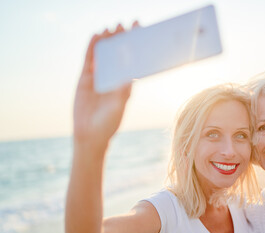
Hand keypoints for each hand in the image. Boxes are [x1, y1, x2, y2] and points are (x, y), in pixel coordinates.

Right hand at [73, 23, 137, 148]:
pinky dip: (92, 47)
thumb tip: (130, 73)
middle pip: (117, 55)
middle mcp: (112, 79)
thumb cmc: (108, 124)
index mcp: (124, 85)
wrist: (90, 135)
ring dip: (107, 41)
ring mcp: (98, 78)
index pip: (130, 62)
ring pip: (103, 55)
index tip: (139, 34)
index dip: (134, 48)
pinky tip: (96, 36)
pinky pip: (89, 59)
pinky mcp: (85, 79)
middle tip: (124, 25)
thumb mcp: (118, 107)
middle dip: (120, 40)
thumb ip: (122, 91)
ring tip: (111, 28)